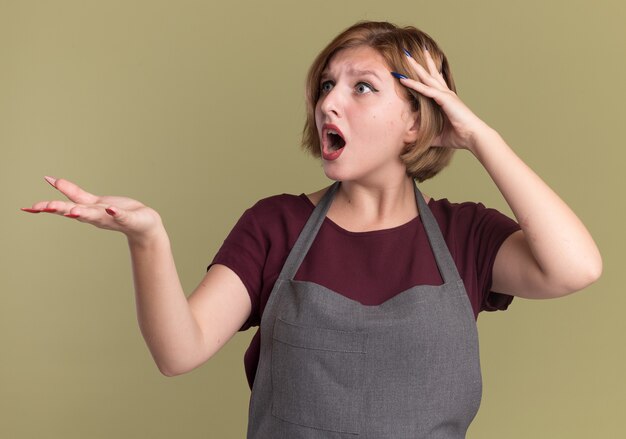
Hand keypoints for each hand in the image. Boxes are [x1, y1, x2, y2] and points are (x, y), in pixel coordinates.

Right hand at [22, 176, 162, 241]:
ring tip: (74, 212)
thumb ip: (72, 192)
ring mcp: (111, 217)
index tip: (28, 208)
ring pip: (95, 215)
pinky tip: (110, 208)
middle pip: (74, 211)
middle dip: (59, 209)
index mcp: (86, 210)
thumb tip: (51, 179)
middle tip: (42, 208)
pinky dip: (115, 213)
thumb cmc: (116, 212)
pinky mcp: (128, 218)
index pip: (63, 207)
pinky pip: (121, 215)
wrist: (143, 225)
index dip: (46, 206)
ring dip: (84, 214)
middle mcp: (95, 215)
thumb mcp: (91, 201)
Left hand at [398, 49, 491, 151]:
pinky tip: (404, 79)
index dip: (424, 72)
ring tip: (406, 56)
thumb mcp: (437, 135)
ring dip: (415, 67)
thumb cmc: (459, 135)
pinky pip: (426, 90)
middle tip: (408, 52)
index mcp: (445, 99)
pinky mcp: (445, 99)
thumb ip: (424, 134)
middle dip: (419, 63)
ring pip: (427, 77)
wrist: (473, 136)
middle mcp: (445, 94)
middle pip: (430, 74)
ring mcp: (445, 95)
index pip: (433, 83)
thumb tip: (411, 138)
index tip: (416, 63)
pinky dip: (414, 84)